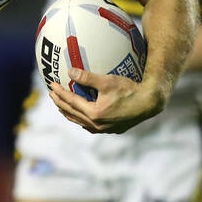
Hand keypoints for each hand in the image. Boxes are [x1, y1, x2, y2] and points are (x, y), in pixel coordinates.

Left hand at [48, 68, 166, 133]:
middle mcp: (97, 125)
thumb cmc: (129, 89)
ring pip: (80, 122)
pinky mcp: (111, 129)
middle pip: (72, 113)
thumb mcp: (107, 81)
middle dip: (60, 103)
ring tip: (62, 106)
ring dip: (70, 113)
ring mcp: (104, 129)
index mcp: (94, 113)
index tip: (51, 85)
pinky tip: (81, 115)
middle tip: (52, 94)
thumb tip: (70, 72)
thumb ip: (87, 77)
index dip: (60, 93)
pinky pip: (91, 125)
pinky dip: (82, 119)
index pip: (71, 102)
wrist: (149, 103)